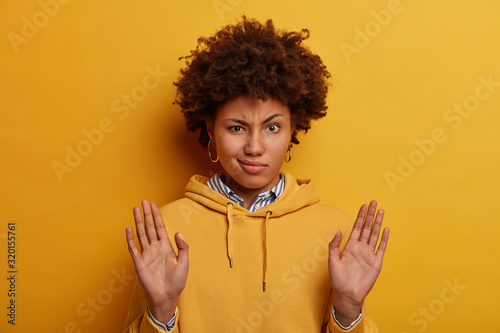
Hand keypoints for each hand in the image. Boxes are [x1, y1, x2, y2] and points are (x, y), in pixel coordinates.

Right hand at [126, 199, 188, 322]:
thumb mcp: (184, 262)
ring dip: (138, 222)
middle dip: (147, 214)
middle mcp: (155, 248)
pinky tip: (128, 229)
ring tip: (135, 210)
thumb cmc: (177, 281)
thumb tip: (178, 232)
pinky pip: (133, 248)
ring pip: (141, 234)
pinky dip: (130, 239)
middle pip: (150, 227)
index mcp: (166, 246)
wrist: (167, 296)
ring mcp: (146, 254)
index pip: (160, 227)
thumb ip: (183, 247)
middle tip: (143, 201)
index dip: (157, 215)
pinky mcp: (139, 262)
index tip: (153, 204)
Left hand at [328, 200, 388, 325]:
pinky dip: (383, 239)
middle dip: (370, 215)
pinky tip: (386, 229)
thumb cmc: (338, 279)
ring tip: (381, 211)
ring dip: (377, 223)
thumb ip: (334, 245)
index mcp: (350, 246)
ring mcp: (369, 254)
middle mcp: (360, 248)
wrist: (347, 294)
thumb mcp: (332, 261)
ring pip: (374, 235)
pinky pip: (381, 248)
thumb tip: (338, 230)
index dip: (360, 216)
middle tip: (373, 202)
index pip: (356, 227)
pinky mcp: (376, 263)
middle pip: (366, 228)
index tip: (363, 205)